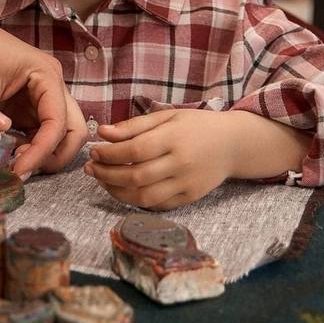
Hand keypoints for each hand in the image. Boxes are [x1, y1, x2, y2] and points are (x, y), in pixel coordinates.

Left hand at [0, 7, 85, 176]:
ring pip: (59, 137)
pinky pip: (38, 136)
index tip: (18, 169)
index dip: (42, 151)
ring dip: (42, 156)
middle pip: (73, 132)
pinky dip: (29, 150)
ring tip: (11, 164)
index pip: (58, 123)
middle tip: (21, 170)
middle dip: (52, 156)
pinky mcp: (26, 108)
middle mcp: (51, 86)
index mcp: (47, 74)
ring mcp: (41, 98)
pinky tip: (5, 156)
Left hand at [84, 108, 235, 209]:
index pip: (135, 150)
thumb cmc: (195, 126)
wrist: (233, 145)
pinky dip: (136, 200)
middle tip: (91, 168)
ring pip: (145, 196)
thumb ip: (134, 125)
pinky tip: (123, 189)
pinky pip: (158, 205)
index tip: (93, 151)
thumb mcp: (167, 116)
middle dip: (107, 174)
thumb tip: (103, 133)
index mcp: (174, 138)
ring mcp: (187, 184)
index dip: (110, 153)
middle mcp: (181, 163)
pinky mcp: (190, 198)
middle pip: (136, 176)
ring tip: (102, 180)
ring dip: (117, 191)